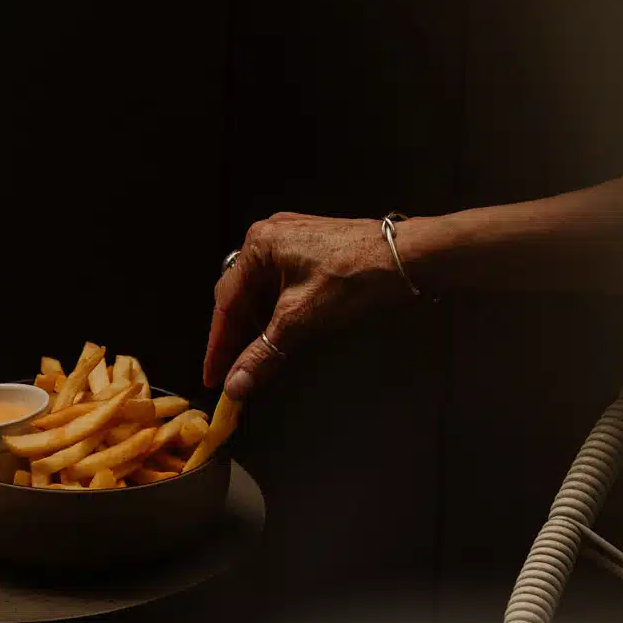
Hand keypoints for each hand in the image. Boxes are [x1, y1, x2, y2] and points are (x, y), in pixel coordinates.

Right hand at [204, 213, 406, 400]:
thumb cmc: (356, 277)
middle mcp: (270, 237)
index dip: (218, 345)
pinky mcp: (313, 252)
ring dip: (258, 328)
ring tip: (258, 360)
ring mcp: (293, 242)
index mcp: (259, 245)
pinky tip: (281, 337)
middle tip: (233, 374)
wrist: (409, 258)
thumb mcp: (302, 320)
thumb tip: (236, 385)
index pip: (226, 303)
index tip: (214, 376)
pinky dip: (277, 314)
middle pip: (241, 296)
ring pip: (262, 293)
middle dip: (236, 338)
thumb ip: (264, 354)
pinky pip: (282, 286)